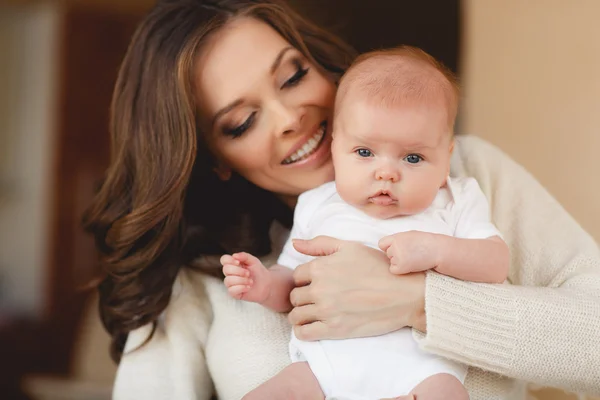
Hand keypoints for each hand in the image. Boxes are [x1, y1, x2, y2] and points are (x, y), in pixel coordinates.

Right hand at [221, 252, 270, 302]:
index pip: (224, 260)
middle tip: (249, 273)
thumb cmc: (258, 272)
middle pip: (226, 269)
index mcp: (233, 264)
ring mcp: (231, 284)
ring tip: (251, 281)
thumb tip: (234, 255)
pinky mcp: (234, 293)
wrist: (267, 285)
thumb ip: (244, 256)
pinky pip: (231, 290)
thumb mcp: (253, 261)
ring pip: (228, 280)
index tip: (238, 262)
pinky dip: (241, 288)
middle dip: (239, 271)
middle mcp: (230, 274)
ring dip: (242, 280)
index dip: (229, 260)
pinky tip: (248, 287)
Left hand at [288, 236, 425, 340]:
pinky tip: (312, 326)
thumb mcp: (350, 247)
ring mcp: (326, 311)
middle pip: (295, 296)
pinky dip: (303, 331)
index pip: (297, 275)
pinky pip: (304, 333)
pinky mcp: (334, 330)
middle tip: (317, 298)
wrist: (404, 294)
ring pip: (296, 315)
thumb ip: (320, 244)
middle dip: (303, 296)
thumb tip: (295, 244)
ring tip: (313, 312)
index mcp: (320, 267)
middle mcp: (319, 289)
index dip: (306, 278)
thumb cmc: (379, 267)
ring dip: (301, 314)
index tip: (318, 282)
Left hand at [378, 231, 438, 274]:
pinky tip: (410, 265)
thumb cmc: (426, 242)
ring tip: (412, 258)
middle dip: (395, 254)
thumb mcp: (409, 235)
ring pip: (391, 261)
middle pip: (387, 253)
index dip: (388, 247)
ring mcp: (397, 257)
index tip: (396, 248)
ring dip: (399, 262)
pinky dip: (400, 270)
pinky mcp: (401, 267)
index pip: (381, 244)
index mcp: (396, 237)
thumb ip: (398, 239)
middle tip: (409, 253)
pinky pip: (393, 270)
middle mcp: (395, 246)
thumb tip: (387, 246)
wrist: (438, 250)